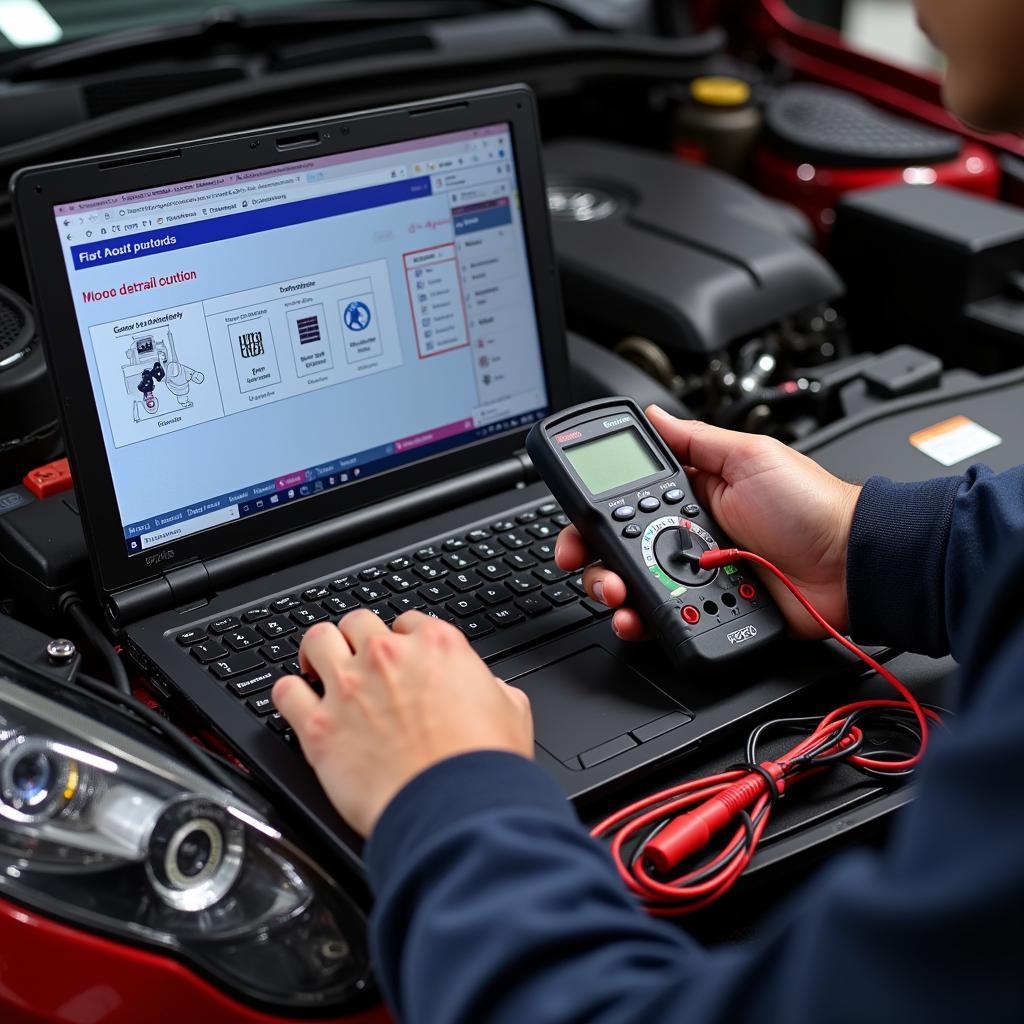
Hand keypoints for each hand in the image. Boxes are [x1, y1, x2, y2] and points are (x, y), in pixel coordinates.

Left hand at [272, 610, 533, 836]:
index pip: (408, 621)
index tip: (400, 655)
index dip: (403, 638)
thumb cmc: (483, 764)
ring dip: (318, 652)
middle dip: (358, 639)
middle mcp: (388, 656)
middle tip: (359, 660)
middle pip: (358, 622)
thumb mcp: (511, 710)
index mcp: (437, 646)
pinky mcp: (319, 726)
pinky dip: (289, 694)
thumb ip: (490, 687)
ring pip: (317, 640)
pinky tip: (298, 702)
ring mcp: (349, 687)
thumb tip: (486, 689)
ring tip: (319, 668)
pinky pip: (285, 692)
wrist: (454, 807)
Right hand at [555, 405, 860, 639]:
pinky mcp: (706, 612)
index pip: (624, 501)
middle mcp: (686, 536)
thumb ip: (697, 440)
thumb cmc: (811, 507)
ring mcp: (694, 576)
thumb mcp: (752, 457)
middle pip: (616, 549)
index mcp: (692, 495)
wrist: (850, 567)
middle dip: (592, 557)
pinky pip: (661, 621)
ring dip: (611, 590)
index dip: (592, 513)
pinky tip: (636, 618)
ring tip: (617, 592)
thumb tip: (655, 415)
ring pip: (631, 587)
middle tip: (585, 561)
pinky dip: (641, 622)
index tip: (575, 523)